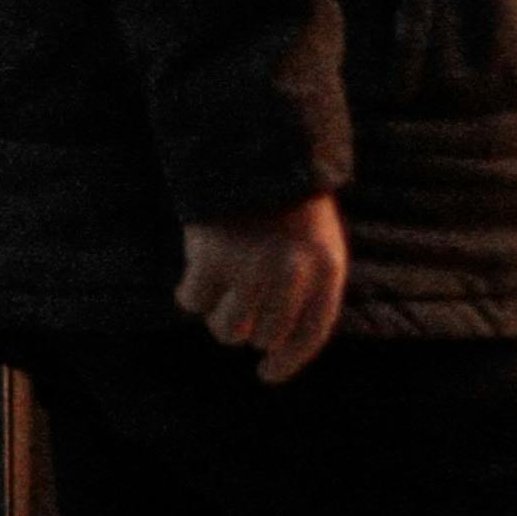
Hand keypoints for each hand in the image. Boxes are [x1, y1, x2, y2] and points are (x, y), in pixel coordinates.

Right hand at [176, 193, 348, 382]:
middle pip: (263, 336)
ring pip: (228, 330)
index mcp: (326, 267)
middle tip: (239, 299)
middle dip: (250, 325)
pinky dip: (190, 292)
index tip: (266, 373)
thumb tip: (273, 345)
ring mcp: (251, 269)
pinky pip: (193, 303)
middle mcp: (292, 275)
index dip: (288, 361)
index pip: (310, 334)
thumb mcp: (316, 237)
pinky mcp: (211, 259)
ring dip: (220, 314)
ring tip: (221, 287)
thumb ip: (308, 286)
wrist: (252, 142)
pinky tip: (195, 273)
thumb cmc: (284, 197)